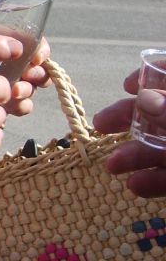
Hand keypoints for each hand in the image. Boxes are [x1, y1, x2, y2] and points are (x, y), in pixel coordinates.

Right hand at [93, 69, 165, 197]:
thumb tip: (144, 98)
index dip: (152, 75)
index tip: (128, 86)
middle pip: (160, 112)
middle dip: (130, 118)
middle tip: (100, 124)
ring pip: (163, 146)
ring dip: (136, 154)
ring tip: (112, 165)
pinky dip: (155, 180)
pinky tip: (136, 185)